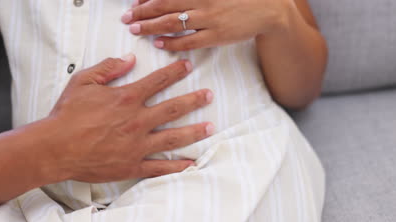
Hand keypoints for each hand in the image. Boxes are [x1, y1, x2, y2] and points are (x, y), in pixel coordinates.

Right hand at [45, 54, 213, 182]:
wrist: (55, 148)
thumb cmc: (67, 114)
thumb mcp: (83, 82)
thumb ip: (108, 68)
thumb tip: (129, 59)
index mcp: (127, 99)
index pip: (158, 81)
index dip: (174, 72)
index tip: (187, 67)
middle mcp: (137, 121)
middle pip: (173, 108)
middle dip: (194, 100)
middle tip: (209, 95)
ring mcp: (137, 145)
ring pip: (173, 137)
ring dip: (194, 131)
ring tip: (210, 126)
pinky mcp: (132, 165)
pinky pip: (160, 167)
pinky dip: (177, 167)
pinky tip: (191, 164)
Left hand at [121, 0, 291, 50]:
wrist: (268, 9)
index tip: (133, 1)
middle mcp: (203, 1)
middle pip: (165, 6)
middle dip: (143, 11)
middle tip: (126, 17)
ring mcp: (209, 19)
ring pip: (174, 23)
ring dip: (152, 26)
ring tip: (135, 29)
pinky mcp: (216, 36)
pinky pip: (189, 41)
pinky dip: (172, 42)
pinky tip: (158, 43)